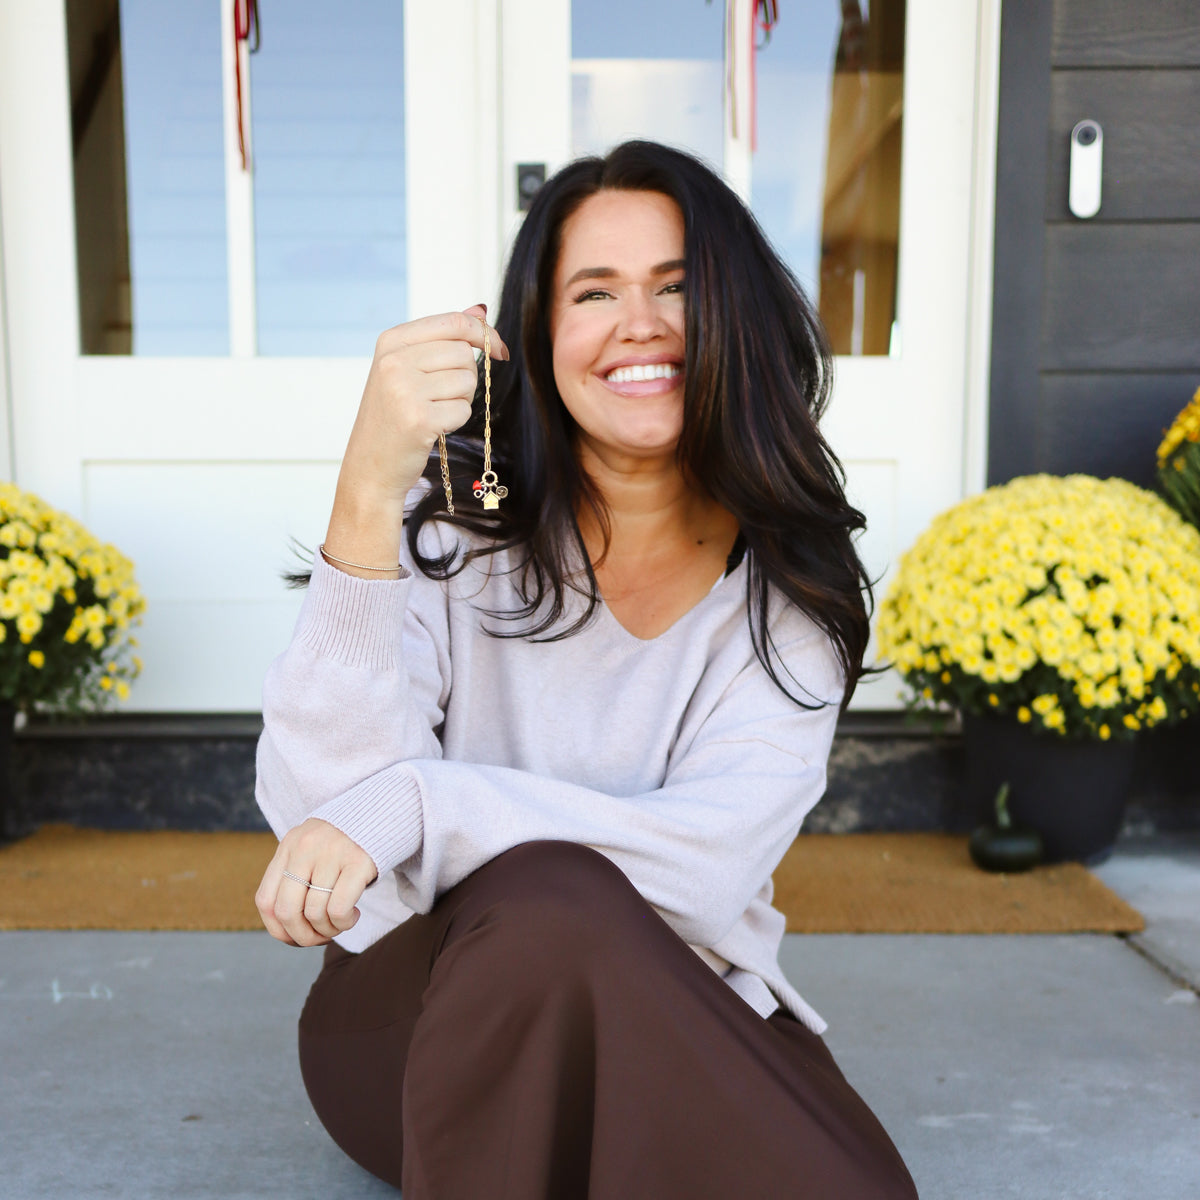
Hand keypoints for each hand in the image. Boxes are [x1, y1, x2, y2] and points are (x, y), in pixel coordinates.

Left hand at [255, 818, 378, 946]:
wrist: (380, 813)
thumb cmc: (343, 844)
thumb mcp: (310, 852)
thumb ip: (294, 880)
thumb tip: (286, 932)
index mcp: (288, 846)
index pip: (265, 901)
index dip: (278, 930)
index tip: (296, 937)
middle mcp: (305, 847)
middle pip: (287, 910)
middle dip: (302, 936)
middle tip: (320, 938)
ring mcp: (331, 852)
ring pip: (315, 913)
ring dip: (328, 930)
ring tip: (340, 923)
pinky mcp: (358, 861)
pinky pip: (339, 908)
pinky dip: (343, 922)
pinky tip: (353, 915)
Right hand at [332, 304, 510, 526]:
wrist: (370, 466)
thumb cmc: (393, 416)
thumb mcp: (408, 368)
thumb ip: (443, 338)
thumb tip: (480, 310)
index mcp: (391, 341)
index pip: (453, 322)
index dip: (484, 334)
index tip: (498, 350)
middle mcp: (394, 361)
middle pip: (464, 353)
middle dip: (466, 376)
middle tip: (441, 396)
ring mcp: (404, 390)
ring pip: (468, 381)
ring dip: (460, 400)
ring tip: (433, 411)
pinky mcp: (419, 418)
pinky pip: (464, 410)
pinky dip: (456, 421)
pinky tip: (433, 428)